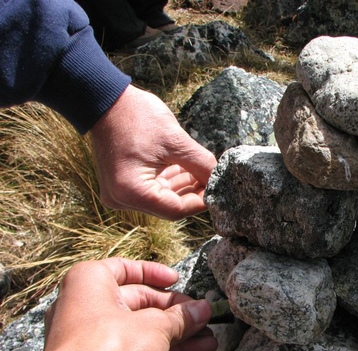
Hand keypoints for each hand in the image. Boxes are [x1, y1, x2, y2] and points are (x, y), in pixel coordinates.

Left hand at [0, 258, 216, 350]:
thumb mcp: (155, 327)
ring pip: (142, 329)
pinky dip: (166, 350)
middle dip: (175, 310)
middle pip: (139, 301)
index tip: (177, 280)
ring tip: (209, 336)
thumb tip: (202, 310)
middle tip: (203, 314)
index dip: (154, 274)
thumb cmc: (107, 350)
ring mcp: (94, 338)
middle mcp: (87, 306)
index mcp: (90, 283)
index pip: (125, 269)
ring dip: (177, 332)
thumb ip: (180, 318)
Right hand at [90, 85, 216, 220]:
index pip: (176, 209)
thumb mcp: (176, 141)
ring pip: (162, 199)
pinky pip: (152, 190)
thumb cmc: (137, 117)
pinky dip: (169, 182)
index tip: (219, 190)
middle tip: (212, 178)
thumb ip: (201, 164)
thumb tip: (219, 180)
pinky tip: (185, 169)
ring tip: (201, 170)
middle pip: (169, 206)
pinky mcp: (122, 185)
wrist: (106, 101)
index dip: (201, 201)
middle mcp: (122, 199)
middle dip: (193, 193)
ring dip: (183, 186)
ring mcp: (119, 194)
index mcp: (132, 191)